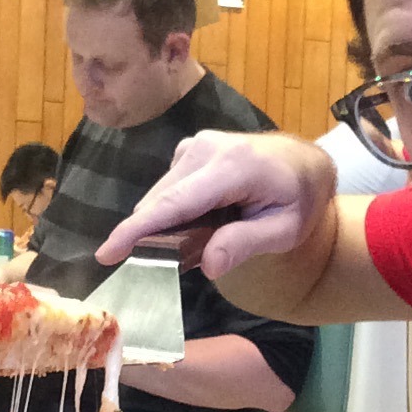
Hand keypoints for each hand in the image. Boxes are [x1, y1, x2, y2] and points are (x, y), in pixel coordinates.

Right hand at [97, 131, 336, 279]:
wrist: (305, 163)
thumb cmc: (299, 199)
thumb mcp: (285, 230)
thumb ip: (246, 244)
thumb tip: (208, 266)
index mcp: (231, 167)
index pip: (173, 204)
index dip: (136, 231)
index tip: (106, 253)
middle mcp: (204, 148)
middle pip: (159, 202)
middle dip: (152, 238)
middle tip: (175, 266)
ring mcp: (194, 145)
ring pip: (159, 196)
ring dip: (166, 226)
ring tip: (199, 242)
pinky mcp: (189, 149)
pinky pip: (167, 189)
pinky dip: (173, 213)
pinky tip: (199, 225)